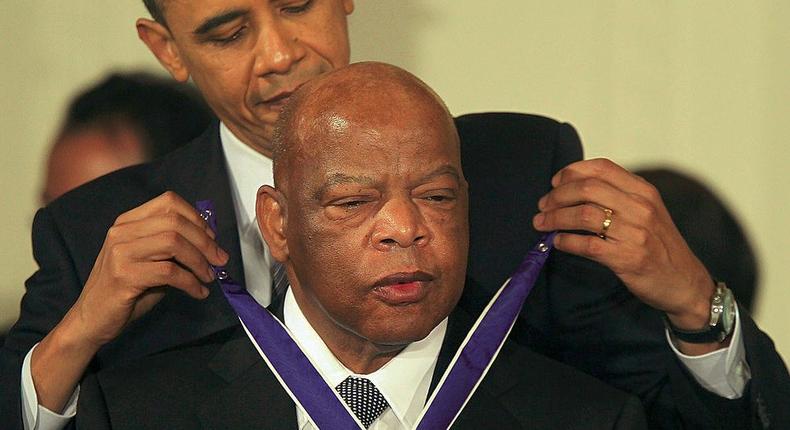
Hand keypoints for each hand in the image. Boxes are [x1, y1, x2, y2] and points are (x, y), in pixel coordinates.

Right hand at [32, 191, 228, 411]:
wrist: (92, 320)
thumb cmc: (127, 290)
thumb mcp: (150, 261)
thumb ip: (172, 247)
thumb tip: (210, 241)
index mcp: (128, 222)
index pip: (169, 202)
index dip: (196, 218)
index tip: (212, 238)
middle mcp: (122, 231)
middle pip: (175, 222)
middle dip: (205, 241)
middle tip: (220, 260)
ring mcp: (120, 252)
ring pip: (173, 243)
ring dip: (199, 261)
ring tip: (209, 277)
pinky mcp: (123, 275)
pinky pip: (169, 272)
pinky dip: (191, 282)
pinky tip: (199, 292)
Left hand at [532, 159, 715, 332]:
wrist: (685, 283)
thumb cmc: (660, 246)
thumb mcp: (647, 211)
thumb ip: (619, 196)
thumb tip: (574, 188)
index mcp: (644, 191)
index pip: (601, 168)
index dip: (571, 172)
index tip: (555, 183)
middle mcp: (641, 207)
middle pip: (587, 189)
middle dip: (557, 196)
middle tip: (543, 206)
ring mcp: (635, 232)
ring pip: (583, 215)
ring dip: (555, 218)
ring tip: (542, 223)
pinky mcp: (627, 258)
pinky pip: (587, 245)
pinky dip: (566, 242)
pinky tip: (558, 242)